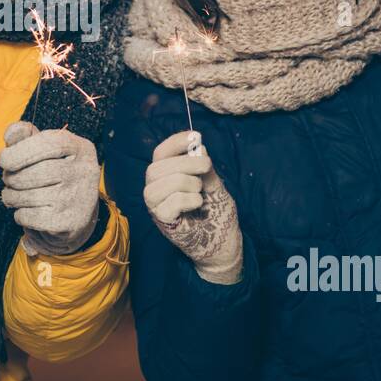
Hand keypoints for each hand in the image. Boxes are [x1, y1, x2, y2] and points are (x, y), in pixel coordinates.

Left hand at [0, 121, 100, 256]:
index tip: (3, 159)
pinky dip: (20, 215)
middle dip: (13, 177)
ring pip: (29, 196)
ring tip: (13, 195)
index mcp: (81, 148)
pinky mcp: (70, 222)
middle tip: (8, 180)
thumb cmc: (52, 176)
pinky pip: (30, 216)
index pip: (49, 143)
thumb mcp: (43, 151)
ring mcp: (80, 199)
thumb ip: (25, 137)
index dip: (20, 151)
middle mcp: (85, 172)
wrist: (72, 217)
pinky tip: (27, 211)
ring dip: (11, 196)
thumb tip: (11, 133)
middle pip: (37, 172)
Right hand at [143, 130, 242, 284]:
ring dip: (185, 182)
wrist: (224, 244)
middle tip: (206, 166)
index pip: (160, 153)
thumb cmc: (217, 214)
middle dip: (184, 163)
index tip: (195, 136)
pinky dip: (187, 199)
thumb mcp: (215, 186)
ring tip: (200, 191)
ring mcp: (157, 207)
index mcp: (167, 177)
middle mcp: (157, 190)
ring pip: (157, 185)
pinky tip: (197, 204)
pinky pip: (167, 205)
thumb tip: (199, 147)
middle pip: (155, 168)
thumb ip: (206, 169)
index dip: (175, 142)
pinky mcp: (164, 223)